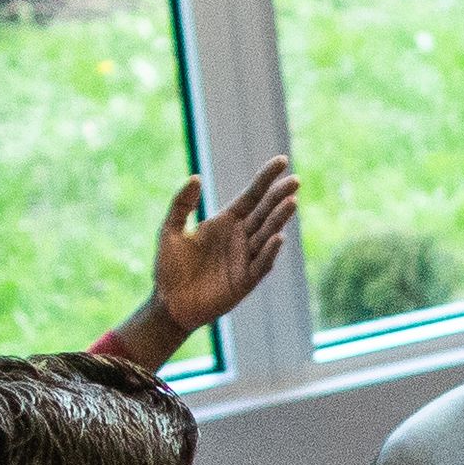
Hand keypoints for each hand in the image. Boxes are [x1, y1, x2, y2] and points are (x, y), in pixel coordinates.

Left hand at [138, 159, 302, 337]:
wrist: (168, 304)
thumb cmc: (169, 267)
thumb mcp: (169, 231)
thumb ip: (181, 205)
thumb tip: (196, 177)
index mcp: (225, 221)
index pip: (252, 196)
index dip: (266, 179)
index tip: (282, 161)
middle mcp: (240, 237)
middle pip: (264, 212)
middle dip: (279, 196)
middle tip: (295, 180)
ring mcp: (245, 258)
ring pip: (267, 235)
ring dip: (279, 219)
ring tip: (291, 202)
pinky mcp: (245, 281)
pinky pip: (260, 264)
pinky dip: (269, 252)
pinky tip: (278, 237)